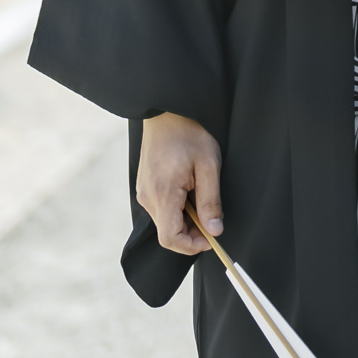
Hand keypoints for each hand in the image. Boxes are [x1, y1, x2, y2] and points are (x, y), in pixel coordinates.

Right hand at [139, 111, 223, 255]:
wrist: (167, 111)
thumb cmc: (189, 133)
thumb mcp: (208, 165)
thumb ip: (210, 201)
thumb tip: (214, 230)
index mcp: (162, 193)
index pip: (170, 238)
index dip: (191, 246)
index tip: (211, 238)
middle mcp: (147, 197)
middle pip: (167, 232)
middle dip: (192, 232)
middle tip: (213, 217)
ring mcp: (143, 192)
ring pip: (165, 221)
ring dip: (186, 220)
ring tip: (202, 196)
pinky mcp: (145, 186)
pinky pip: (161, 208)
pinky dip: (177, 209)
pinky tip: (190, 191)